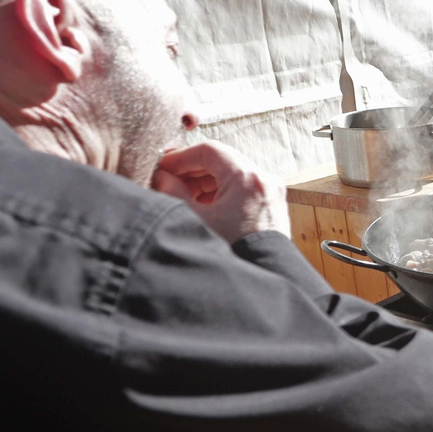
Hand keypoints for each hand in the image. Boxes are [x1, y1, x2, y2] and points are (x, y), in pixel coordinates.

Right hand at [152, 141, 288, 241]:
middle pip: (221, 161)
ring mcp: (270, 193)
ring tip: (180, 195)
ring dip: (203, 182)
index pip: (209, 151)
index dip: (181, 156)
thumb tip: (161, 176)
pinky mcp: (271, 206)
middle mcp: (264, 180)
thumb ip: (173, 191)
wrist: (260, 281)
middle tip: (166, 179)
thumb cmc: (231, 253)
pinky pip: (241, 189)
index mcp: (247, 178)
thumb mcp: (195, 219)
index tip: (162, 166)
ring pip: (231, 174)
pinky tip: (200, 205)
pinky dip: (219, 192)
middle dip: (191, 169)